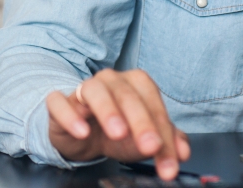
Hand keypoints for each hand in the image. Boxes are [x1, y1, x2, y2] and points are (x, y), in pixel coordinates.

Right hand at [46, 69, 189, 179]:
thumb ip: (166, 142)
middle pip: (128, 96)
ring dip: (108, 111)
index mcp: (136, 84)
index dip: (165, 133)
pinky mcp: (59, 102)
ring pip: (95, 91)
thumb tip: (183, 152)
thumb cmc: (115, 131)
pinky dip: (71, 116)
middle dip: (142, 123)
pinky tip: (83, 132)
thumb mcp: (142, 139)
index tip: (171, 161)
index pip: (154, 104)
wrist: (81, 134)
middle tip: (151, 147)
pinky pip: (61, 103)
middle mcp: (111, 80)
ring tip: (119, 133)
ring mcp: (83, 89)